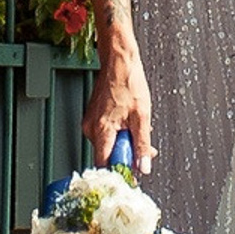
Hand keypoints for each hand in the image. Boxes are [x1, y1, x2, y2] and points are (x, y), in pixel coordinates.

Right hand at [84, 45, 153, 170]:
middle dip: (127, 154)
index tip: (133, 172)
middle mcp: (91, 128)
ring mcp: (90, 122)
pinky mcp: (93, 117)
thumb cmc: (129, 82)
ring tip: (136, 127)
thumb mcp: (142, 116)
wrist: (119, 61)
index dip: (119, 171)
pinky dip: (119, 133)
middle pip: (107, 155)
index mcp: (102, 130)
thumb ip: (142, 144)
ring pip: (108, 144)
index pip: (104, 165)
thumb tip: (143, 166)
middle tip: (144, 147)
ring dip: (124, 142)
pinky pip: (106, 134)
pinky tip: (128, 122)